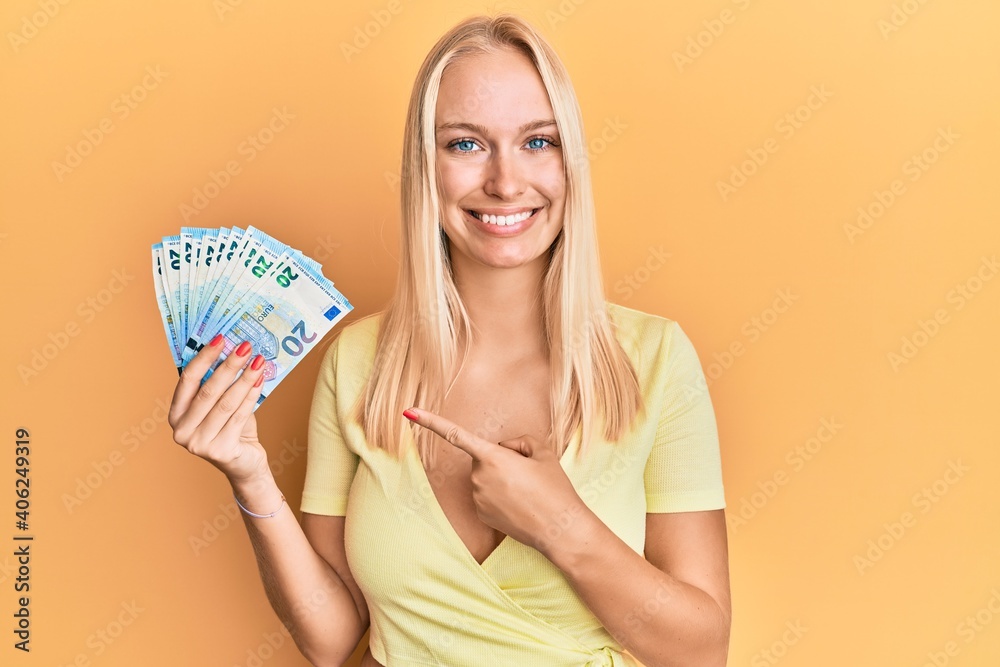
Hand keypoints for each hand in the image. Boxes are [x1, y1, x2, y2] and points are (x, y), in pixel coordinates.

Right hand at [168, 335, 269, 483]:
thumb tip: (233, 349)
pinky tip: (260, 381)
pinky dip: (251, 396)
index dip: (204, 357)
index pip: (187, 380)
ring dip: (244, 379)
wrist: (244, 464)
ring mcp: (199, 444)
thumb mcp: (219, 405)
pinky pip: (239, 416)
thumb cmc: (231, 429)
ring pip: (226, 403)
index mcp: (176, 415)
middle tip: (245, 346)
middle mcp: (182, 431)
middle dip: (229, 365)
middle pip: (208, 391)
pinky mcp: (220, 451)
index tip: (221, 338)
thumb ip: (219, 385)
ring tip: (259, 361)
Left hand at [404, 407, 587, 558]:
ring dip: (502, 478)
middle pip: (484, 457)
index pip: (456, 434)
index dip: (430, 421)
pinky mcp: (480, 514)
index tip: (408, 412)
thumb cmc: (554, 488)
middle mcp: (478, 478)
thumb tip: (505, 449)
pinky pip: (487, 495)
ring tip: (527, 491)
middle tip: (528, 473)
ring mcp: (477, 498)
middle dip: (501, 459)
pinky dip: (500, 496)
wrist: (559, 530)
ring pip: (486, 477)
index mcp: (491, 457)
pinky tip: (520, 504)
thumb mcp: (543, 452)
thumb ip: (519, 441)